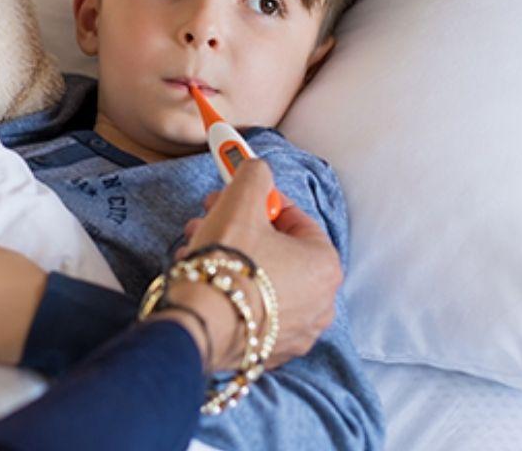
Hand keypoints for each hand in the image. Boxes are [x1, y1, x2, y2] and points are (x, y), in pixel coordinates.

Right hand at [170, 160, 341, 369]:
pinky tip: (203, 280)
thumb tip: (257, 168)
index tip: (236, 197)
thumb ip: (255, 174)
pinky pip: (253, 311)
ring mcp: (296, 332)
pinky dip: (232, 292)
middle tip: (210, 218)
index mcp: (325, 266)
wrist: (199, 324)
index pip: (296, 219)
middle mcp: (321, 304)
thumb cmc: (227, 262)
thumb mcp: (241, 199)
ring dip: (230, 259)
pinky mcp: (269, 352)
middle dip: (240, 229)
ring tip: (196, 248)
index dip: (261, 203)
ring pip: (262, 281)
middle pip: (277, 251)